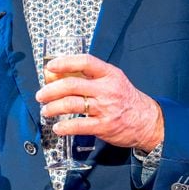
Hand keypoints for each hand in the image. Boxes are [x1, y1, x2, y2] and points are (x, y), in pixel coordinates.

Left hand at [36, 54, 163, 151]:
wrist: (147, 121)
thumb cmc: (125, 99)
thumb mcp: (112, 81)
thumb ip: (88, 77)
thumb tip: (57, 75)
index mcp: (109, 74)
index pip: (85, 62)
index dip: (65, 62)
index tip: (50, 67)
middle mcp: (107, 89)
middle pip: (71, 85)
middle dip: (50, 90)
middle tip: (41, 95)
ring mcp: (105, 108)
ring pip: (71, 104)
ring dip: (52, 108)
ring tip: (46, 110)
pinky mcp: (104, 126)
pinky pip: (78, 126)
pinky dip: (64, 127)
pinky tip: (58, 128)